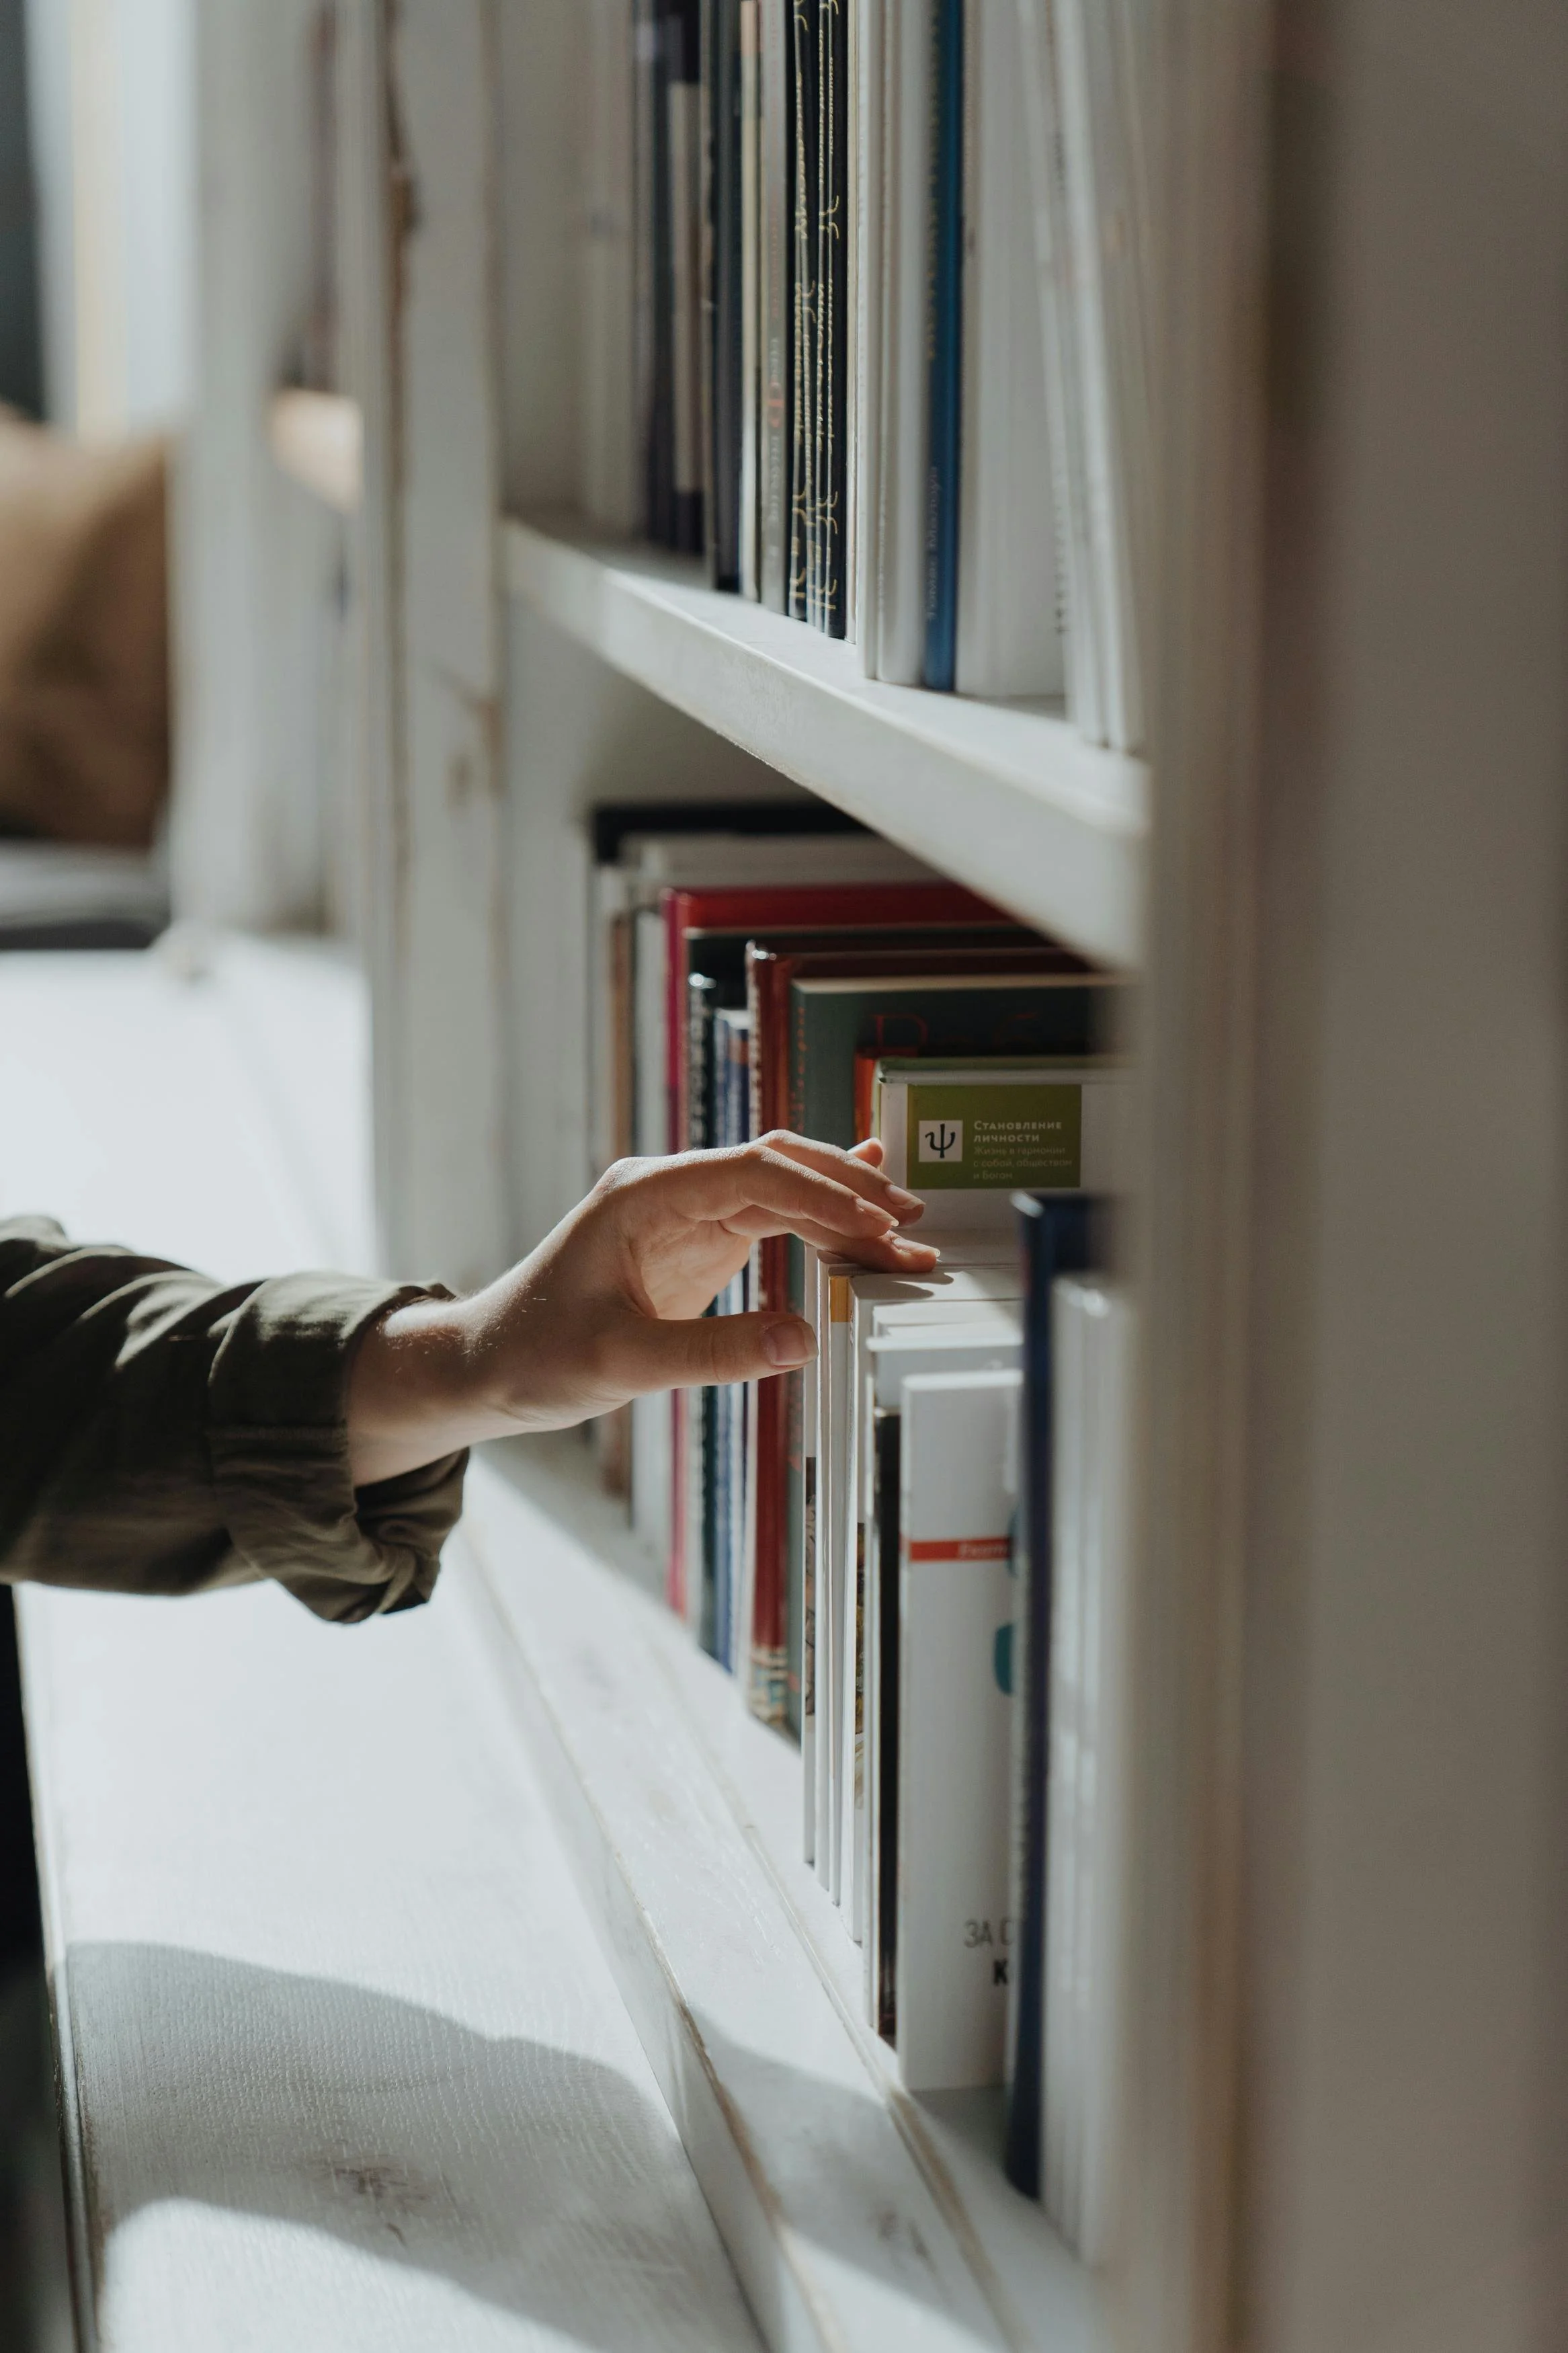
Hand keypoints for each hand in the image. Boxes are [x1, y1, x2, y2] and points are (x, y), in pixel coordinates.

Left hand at [347, 1135, 937, 1483]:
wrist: (488, 1365)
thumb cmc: (536, 1356)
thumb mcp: (622, 1363)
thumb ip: (714, 1352)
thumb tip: (802, 1339)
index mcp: (645, 1194)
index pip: (753, 1173)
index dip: (821, 1193)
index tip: (876, 1224)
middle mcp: (670, 1189)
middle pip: (778, 1166)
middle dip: (848, 1190)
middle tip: (912, 1224)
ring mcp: (685, 1212)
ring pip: (782, 1189)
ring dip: (843, 1210)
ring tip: (906, 1238)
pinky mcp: (696, 1243)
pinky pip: (771, 1219)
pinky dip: (819, 1222)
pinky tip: (865, 1211)